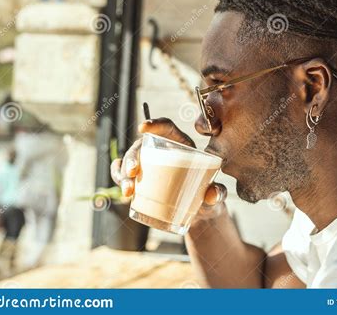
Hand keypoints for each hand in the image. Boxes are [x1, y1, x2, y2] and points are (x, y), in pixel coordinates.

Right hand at [110, 117, 226, 219]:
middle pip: (143, 146)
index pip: (167, 127)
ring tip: (128, 191)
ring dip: (122, 173)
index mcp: (182, 145)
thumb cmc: (207, 196)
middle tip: (133, 173)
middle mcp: (162, 151)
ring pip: (129, 160)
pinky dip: (117, 176)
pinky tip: (119, 183)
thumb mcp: (216, 194)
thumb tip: (212, 195)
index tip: (143, 128)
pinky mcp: (140, 179)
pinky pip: (123, 173)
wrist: (198, 213)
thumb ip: (218, 193)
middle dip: (133, 157)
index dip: (155, 124)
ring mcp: (149, 164)